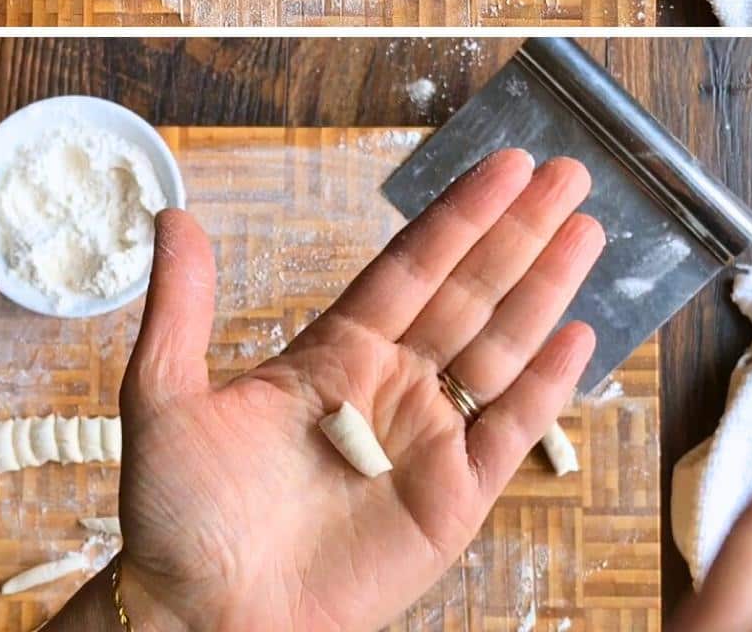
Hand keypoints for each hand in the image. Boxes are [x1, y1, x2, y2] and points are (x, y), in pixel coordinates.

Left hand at [53, 149, 603, 631]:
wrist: (205, 619)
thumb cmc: (178, 515)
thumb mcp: (166, 394)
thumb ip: (182, 305)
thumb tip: (173, 214)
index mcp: (335, 351)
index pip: (411, 264)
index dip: (458, 214)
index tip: (500, 166)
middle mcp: (390, 382)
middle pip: (469, 290)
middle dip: (519, 231)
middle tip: (564, 173)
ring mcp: (428, 438)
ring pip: (500, 346)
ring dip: (545, 288)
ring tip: (585, 228)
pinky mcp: (454, 500)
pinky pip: (512, 432)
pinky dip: (548, 384)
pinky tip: (579, 334)